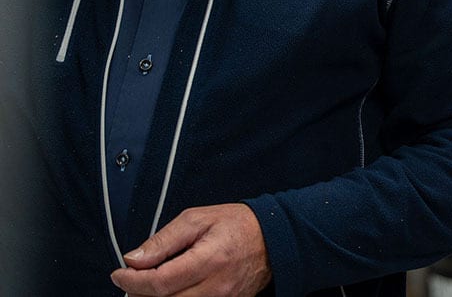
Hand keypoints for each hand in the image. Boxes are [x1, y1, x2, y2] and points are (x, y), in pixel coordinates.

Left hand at [110, 203, 271, 296]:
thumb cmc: (237, 224)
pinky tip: (171, 290)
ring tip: (151, 285)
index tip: (119, 273)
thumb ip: (164, 239)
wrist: (274, 238)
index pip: (159, 282)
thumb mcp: (198, 218)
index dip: (132, 281)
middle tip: (132, 280)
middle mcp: (216, 286)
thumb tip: (134, 259)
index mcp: (209, 259)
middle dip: (139, 293)